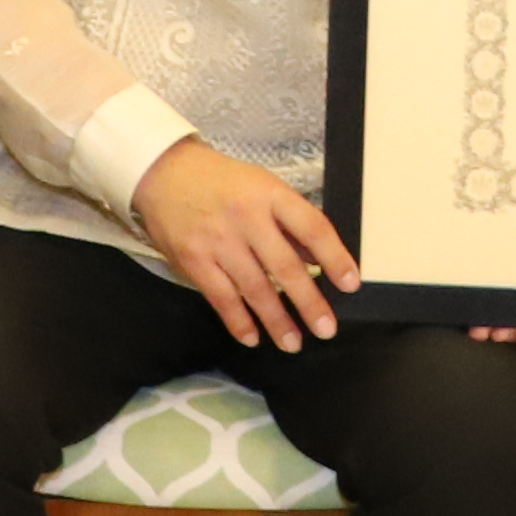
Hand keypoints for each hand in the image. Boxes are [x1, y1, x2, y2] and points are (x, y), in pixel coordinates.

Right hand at [137, 138, 362, 351]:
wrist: (164, 173)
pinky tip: (252, 337)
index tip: (351, 284)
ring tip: (293, 343)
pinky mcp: (194, 260)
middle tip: (326, 329)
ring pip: (254, 288)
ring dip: (276, 320)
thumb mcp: (262, 187)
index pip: (312, 227)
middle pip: (285, 266)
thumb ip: (289, 221)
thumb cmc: (222, 182)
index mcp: (270, 194)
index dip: (335, 257)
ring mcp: (219, 240)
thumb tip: (318, 259)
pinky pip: (221, 297)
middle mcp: (246, 218)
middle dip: (308, 302)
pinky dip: (238, 321)